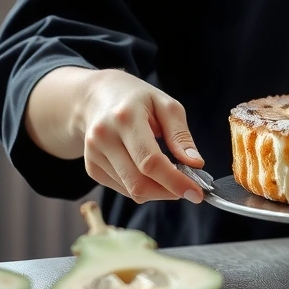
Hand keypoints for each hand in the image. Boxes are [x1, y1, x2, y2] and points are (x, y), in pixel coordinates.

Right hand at [78, 69, 206, 204]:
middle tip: (188, 188)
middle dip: (168, 191)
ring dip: (157, 190)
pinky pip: (122, 189)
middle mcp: (104, 138)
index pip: (150, 161)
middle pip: (138, 182)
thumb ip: (180, 135)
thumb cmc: (137, 99)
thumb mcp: (165, 105)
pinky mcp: (91, 168)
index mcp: (126, 118)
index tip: (196, 192)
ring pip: (131, 191)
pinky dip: (142, 187)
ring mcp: (94, 155)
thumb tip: (195, 164)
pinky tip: (148, 171)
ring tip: (170, 174)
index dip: (175, 181)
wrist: (97, 96)